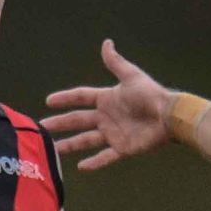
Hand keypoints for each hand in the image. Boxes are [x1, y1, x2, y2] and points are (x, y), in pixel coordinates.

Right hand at [42, 40, 170, 170]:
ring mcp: (114, 133)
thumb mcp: (131, 76)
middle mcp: (107, 116)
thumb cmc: (151, 95)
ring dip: (70, 144)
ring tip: (53, 149)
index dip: (66, 98)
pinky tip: (81, 167)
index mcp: (107, 99)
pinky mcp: (123, 147)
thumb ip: (116, 62)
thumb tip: (107, 42)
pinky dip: (95, 162)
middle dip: (60, 123)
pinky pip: (105, 156)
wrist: (169, 116)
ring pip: (86, 140)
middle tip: (42, 127)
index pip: (82, 97)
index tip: (49, 101)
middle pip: (78, 120)